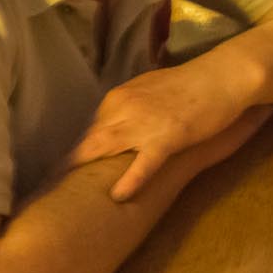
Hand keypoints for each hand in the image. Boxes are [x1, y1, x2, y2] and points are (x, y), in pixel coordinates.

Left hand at [66, 61, 258, 200]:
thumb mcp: (151, 91)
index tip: (59, 171)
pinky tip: (118, 196)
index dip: (76, 151)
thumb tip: (113, 128)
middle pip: (89, 140)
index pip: (90, 127)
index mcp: (120, 97)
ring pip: (106, 147)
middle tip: (48, 188)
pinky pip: (144, 162)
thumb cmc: (191, 84)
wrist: (223, 76)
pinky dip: (130, 179)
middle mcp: (125, 107)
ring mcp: (145, 122)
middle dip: (68, 165)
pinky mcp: (168, 137)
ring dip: (85, 170)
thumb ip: (130, 108)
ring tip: (66, 196)